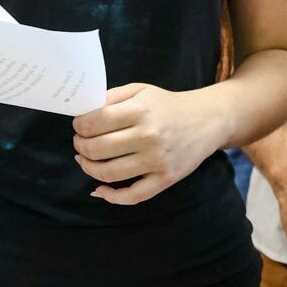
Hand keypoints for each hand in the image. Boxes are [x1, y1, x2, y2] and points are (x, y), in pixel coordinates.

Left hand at [73, 83, 220, 205]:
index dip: (79, 126)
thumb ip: (111, 97)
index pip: (95, 123)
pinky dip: (112, 196)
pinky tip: (100, 190)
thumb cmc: (168, 104)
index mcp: (140, 111)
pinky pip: (133, 195)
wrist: (207, 120)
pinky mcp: (165, 178)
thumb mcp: (140, 90)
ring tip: (84, 160)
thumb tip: (83, 113)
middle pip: (97, 149)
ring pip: (109, 173)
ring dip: (89, 168)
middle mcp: (148, 136)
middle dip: (80, 146)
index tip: (79, 126)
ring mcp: (157, 160)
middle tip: (79, 142)